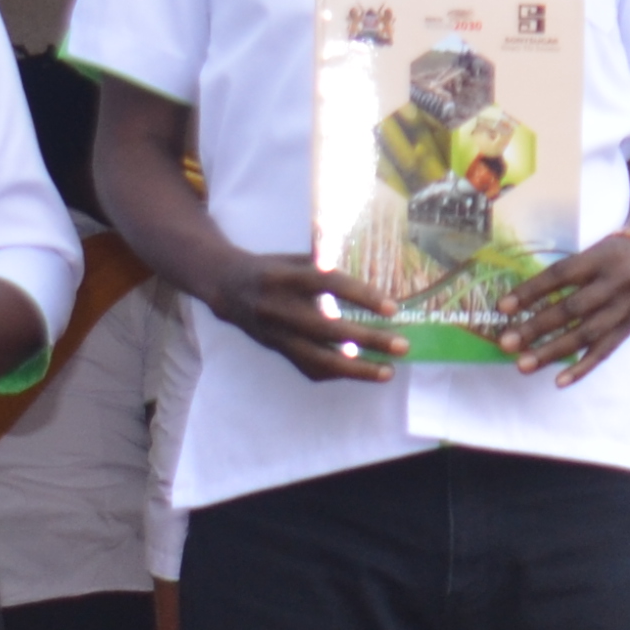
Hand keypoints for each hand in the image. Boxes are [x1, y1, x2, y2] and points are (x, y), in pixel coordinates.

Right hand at [207, 250, 406, 388]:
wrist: (227, 288)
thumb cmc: (273, 269)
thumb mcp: (297, 257)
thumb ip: (328, 265)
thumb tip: (368, 273)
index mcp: (287, 277)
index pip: (330, 285)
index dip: (362, 297)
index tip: (393, 309)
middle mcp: (280, 308)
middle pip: (329, 329)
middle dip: (369, 340)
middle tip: (402, 346)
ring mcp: (277, 333)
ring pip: (318, 358)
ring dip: (356, 369)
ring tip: (387, 371)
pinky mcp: (277, 349)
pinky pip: (308, 368)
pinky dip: (336, 372)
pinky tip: (361, 372)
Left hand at [500, 231, 629, 377]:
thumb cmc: (607, 257)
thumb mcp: (588, 254)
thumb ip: (563, 275)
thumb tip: (519, 302)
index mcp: (598, 259)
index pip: (560, 275)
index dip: (531, 291)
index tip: (502, 308)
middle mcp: (614, 284)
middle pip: (572, 309)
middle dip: (536, 327)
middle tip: (506, 342)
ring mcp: (624, 310)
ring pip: (586, 335)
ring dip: (552, 352)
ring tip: (523, 365)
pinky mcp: (628, 329)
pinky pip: (604, 352)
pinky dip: (582, 368)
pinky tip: (559, 381)